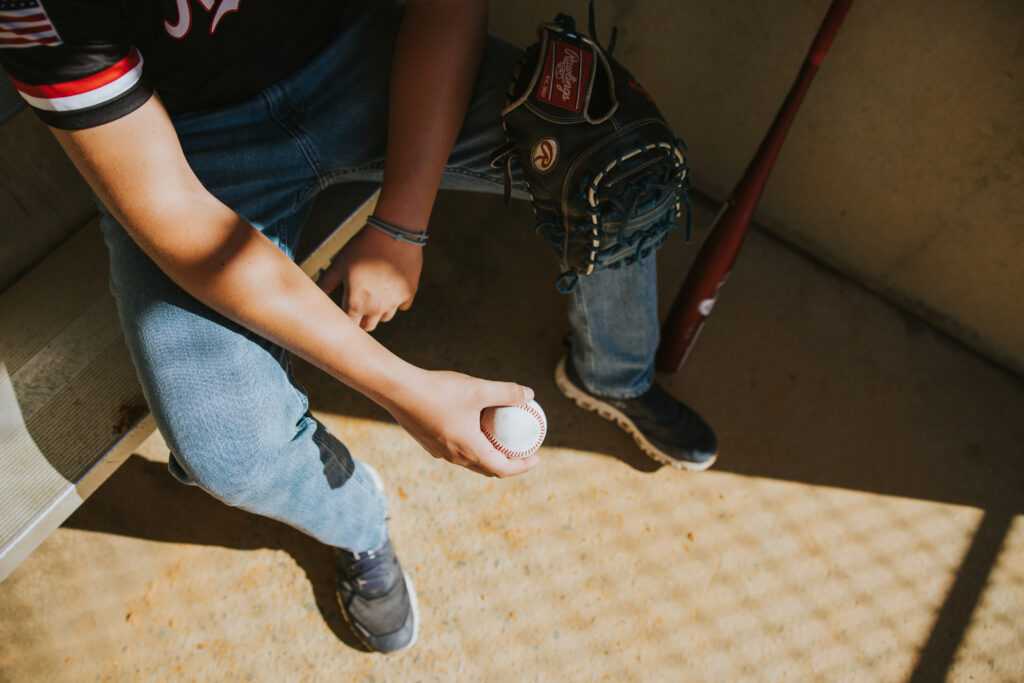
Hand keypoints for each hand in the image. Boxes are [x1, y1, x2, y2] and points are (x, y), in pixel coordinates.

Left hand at [318, 226, 422, 330]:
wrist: (394, 234)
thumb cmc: (363, 248)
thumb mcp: (339, 264)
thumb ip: (326, 283)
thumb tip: (315, 294)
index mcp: (356, 304)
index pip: (349, 325)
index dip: (345, 321)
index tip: (344, 313)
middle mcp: (376, 308)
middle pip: (368, 326)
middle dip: (362, 319)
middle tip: (358, 305)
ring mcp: (394, 302)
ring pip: (385, 317)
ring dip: (378, 311)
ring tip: (374, 295)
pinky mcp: (408, 294)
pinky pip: (402, 306)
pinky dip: (396, 301)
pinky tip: (391, 288)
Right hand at [386, 369, 540, 477]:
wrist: (397, 390)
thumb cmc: (439, 391)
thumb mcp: (479, 389)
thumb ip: (507, 392)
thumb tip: (529, 394)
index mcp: (469, 449)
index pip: (502, 469)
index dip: (523, 466)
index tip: (536, 457)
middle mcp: (454, 456)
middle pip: (487, 468)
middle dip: (508, 462)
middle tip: (521, 448)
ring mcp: (439, 451)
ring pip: (470, 460)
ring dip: (488, 454)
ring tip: (499, 437)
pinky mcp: (428, 442)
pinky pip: (456, 450)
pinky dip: (471, 445)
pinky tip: (472, 425)